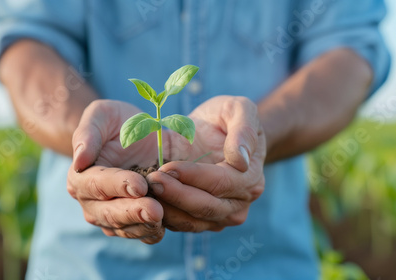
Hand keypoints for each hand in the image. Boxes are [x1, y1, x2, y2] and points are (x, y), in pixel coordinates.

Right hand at [67, 100, 164, 243]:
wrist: (145, 137)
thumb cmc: (120, 122)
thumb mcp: (103, 115)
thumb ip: (88, 133)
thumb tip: (79, 161)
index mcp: (81, 176)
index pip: (96, 184)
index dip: (117, 185)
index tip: (140, 185)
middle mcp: (91, 201)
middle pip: (108, 212)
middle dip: (132, 212)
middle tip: (155, 209)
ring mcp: (110, 216)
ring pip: (123, 228)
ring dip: (142, 226)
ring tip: (162, 218)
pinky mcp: (130, 224)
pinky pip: (138, 234)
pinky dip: (149, 233)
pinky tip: (164, 227)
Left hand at [147, 96, 265, 231]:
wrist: (217, 131)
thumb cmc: (227, 117)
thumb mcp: (239, 109)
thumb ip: (244, 130)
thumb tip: (241, 160)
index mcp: (251, 177)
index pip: (221, 181)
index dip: (193, 176)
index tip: (167, 167)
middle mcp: (240, 202)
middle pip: (207, 206)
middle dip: (177, 195)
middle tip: (151, 181)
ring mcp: (222, 216)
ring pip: (194, 221)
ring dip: (168, 209)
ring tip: (145, 192)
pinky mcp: (204, 222)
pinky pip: (184, 225)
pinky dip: (165, 218)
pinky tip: (146, 203)